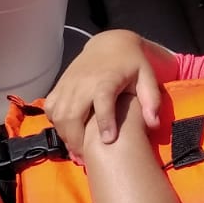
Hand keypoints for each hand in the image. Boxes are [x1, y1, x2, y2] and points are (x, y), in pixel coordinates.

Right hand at [44, 30, 163, 156]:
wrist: (109, 44)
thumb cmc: (131, 64)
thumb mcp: (147, 77)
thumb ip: (151, 100)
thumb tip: (153, 125)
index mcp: (106, 79)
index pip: (102, 101)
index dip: (104, 121)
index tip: (108, 141)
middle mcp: (83, 82)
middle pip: (73, 114)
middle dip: (77, 140)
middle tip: (86, 158)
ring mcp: (68, 84)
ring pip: (59, 115)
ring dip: (65, 136)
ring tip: (77, 151)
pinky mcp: (60, 86)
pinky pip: (51, 108)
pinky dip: (55, 123)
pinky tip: (66, 133)